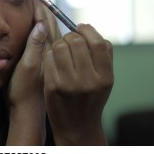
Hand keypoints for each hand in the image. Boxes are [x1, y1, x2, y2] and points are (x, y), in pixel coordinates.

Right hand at [6, 0, 59, 144]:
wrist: (29, 112)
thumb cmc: (24, 92)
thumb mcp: (27, 68)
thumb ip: (35, 46)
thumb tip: (42, 24)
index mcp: (48, 49)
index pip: (47, 21)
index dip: (41, 5)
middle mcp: (52, 51)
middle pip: (51, 23)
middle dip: (44, 7)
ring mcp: (51, 57)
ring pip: (53, 31)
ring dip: (46, 17)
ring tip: (40, 4)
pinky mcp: (48, 63)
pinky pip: (51, 42)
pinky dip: (46, 30)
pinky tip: (42, 28)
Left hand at [44, 24, 113, 144]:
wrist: (77, 126)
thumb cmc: (91, 97)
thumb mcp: (105, 79)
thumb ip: (103, 55)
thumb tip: (90, 29)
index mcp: (105, 77)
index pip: (99, 43)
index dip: (88, 30)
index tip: (81, 28)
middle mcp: (88, 80)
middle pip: (76, 41)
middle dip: (71, 35)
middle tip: (69, 39)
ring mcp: (69, 84)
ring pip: (60, 46)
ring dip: (59, 43)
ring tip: (61, 49)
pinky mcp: (53, 86)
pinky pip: (49, 57)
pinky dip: (50, 54)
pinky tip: (54, 59)